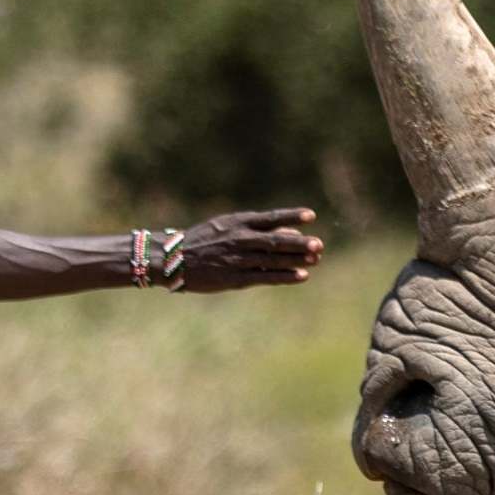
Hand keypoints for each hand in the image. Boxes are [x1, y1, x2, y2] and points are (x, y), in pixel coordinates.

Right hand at [167, 208, 323, 293]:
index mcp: (239, 223)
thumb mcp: (225, 226)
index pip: (271, 218)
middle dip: (299, 242)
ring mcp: (239, 259)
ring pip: (274, 259)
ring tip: (317, 259)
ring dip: (297, 259)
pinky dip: (285, 276)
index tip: (311, 215)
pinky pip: (265, 276)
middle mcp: (241, 239)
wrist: (174, 259)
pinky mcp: (235, 278)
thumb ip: (251, 228)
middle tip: (319, 244)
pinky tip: (302, 276)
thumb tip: (284, 230)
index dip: (292, 216)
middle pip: (276, 240)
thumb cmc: (203, 241)